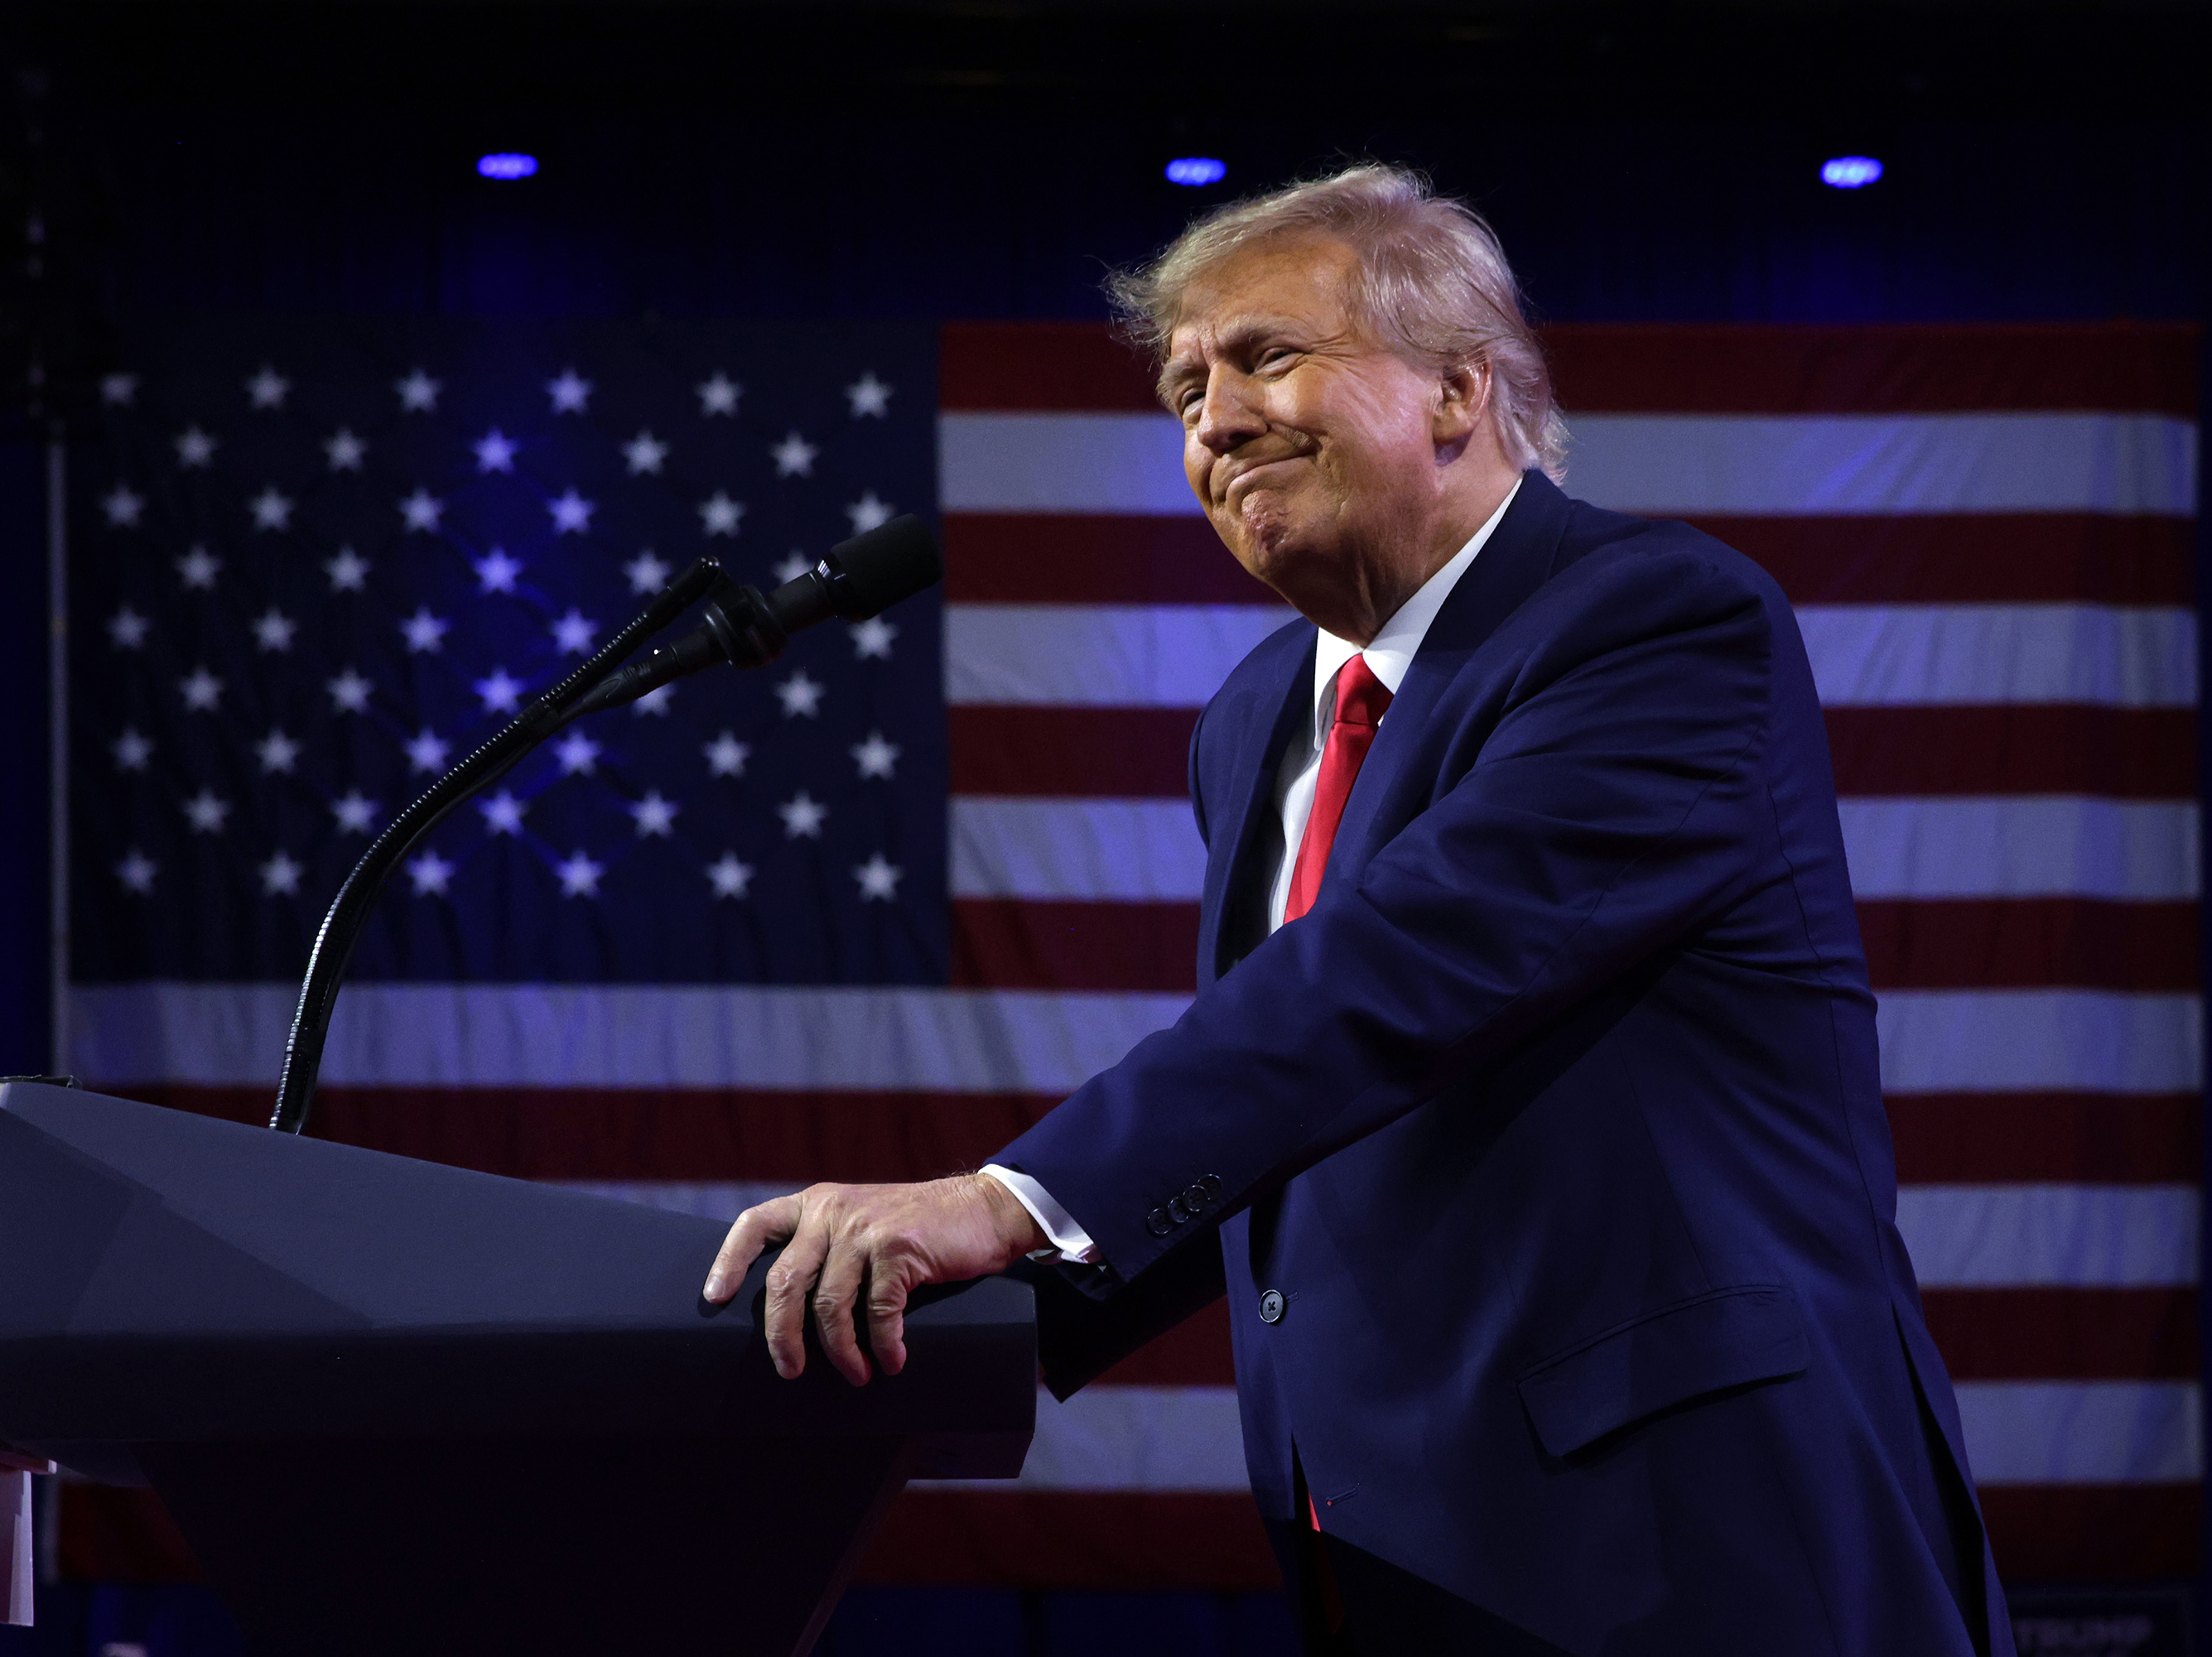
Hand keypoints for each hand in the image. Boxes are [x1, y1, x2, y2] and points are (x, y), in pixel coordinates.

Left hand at [701, 1174, 1048, 1385]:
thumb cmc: (916, 1229)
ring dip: (840, 1351)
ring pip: (830, 1305)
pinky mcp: (900, 1248)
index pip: (756, 1224)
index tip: (714, 1299)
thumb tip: (787, 1312)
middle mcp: (833, 1211)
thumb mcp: (860, 1222)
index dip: (729, 1261)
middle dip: (781, 1336)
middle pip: (785, 1281)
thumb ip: (826, 1248)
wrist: (982, 1211)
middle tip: (790, 1371)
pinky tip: (891, 1361)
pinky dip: (883, 1345)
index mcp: (816, 1204)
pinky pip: (879, 1311)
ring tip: (856, 1375)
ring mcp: (865, 1229)